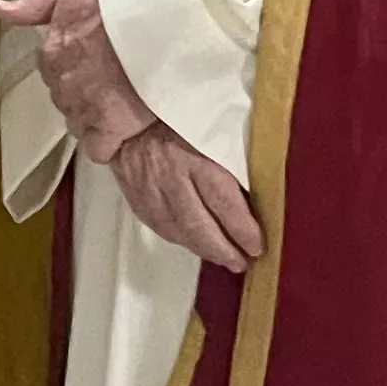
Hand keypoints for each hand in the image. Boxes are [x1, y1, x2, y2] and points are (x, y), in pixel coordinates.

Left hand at [0, 0, 150, 163]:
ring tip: (124, 103)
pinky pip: (99, 149)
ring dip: (97, 118)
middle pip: (68, 99)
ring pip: (81, 124)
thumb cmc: (115, 3)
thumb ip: (34, 7)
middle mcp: (61, 84)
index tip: (98, 65)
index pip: (54, 72)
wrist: (154, 22)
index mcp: (52, 54)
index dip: (78, 70)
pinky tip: (124, 130)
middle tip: (116, 83)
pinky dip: (109, 144)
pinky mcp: (110, 128)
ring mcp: (84, 108)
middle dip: (87, 94)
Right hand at [107, 124, 263, 270]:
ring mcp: (151, 193)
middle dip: (223, 250)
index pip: (223, 200)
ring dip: (204, 250)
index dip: (242, 229)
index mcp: (194, 156)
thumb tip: (252, 196)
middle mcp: (171, 177)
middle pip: (199, 226)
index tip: (256, 244)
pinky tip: (195, 245)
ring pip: (180, 232)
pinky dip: (182, 241)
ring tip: (224, 259)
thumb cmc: (175, 123)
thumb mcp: (208, 134)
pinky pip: (163, 229)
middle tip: (242, 262)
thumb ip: (228, 163)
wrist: (130, 122)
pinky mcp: (139, 202)